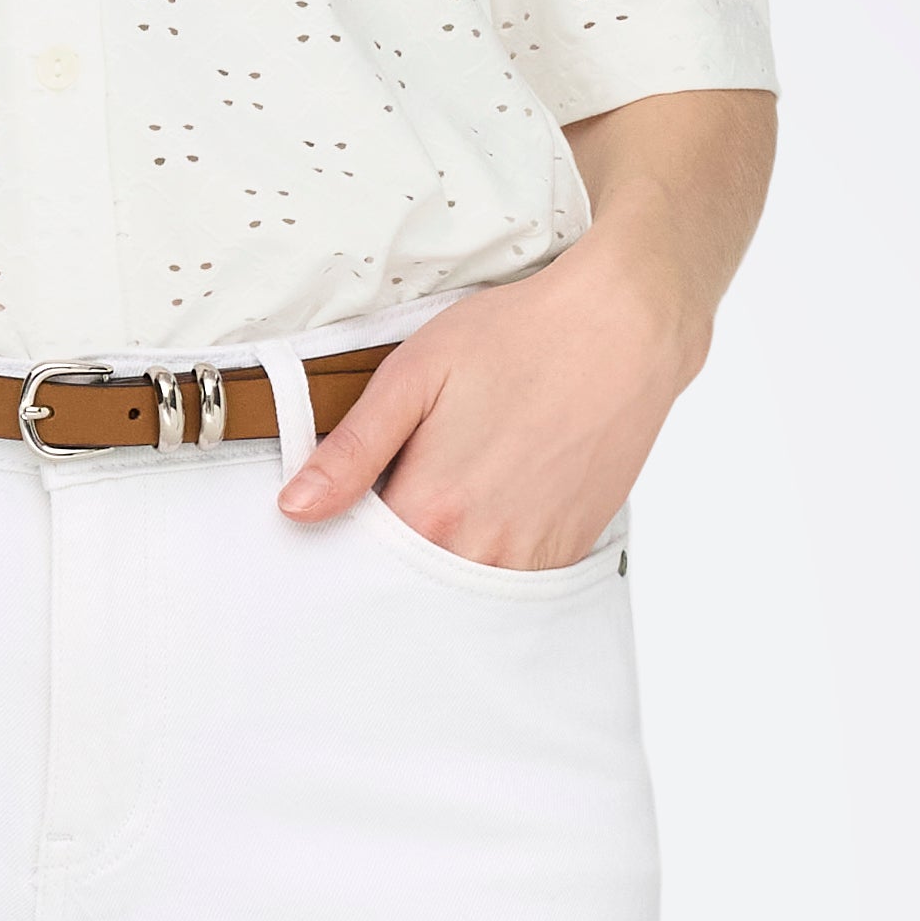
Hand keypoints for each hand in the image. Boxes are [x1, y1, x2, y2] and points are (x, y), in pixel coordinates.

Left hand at [280, 227, 703, 565]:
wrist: (623, 329)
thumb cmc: (518, 338)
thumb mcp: (414, 375)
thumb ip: (353, 450)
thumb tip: (296, 508)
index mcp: (432, 510)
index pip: (360, 565)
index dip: (345, 540)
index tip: (346, 512)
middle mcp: (483, 550)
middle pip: (412, 586)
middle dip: (393, 558)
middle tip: (404, 494)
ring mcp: (532, 556)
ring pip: (463, 591)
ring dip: (444, 562)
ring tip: (455, 494)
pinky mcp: (569, 548)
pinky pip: (514, 585)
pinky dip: (491, 561)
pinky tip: (492, 510)